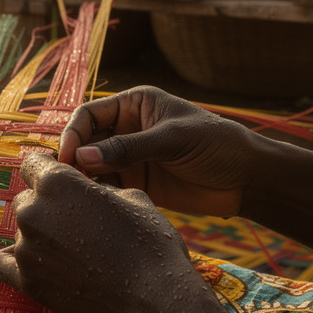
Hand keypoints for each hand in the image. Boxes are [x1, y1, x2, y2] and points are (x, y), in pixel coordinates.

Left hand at [0, 154, 198, 312]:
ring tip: (73, 250)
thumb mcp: (131, 197)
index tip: (61, 180)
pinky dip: (13, 260)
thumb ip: (98, 186)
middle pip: (25, 198)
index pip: (33, 163)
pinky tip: (34, 261)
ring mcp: (26, 248)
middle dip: (46, 205)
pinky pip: (2, 263)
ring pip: (21, 231)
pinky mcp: (27, 281)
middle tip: (76, 222)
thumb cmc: (149, 244)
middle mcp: (33, 211)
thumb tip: (88, 188)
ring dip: (40, 234)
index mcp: (57, 182)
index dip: (48, 168)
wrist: (153, 300)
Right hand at [60, 86, 259, 218]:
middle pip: (85, 142)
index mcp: (134, 105)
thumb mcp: (173, 140)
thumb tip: (82, 158)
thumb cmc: (216, 145)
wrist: (247, 179)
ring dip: (82, 180)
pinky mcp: (137, 184)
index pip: (88, 115)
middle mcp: (126, 129)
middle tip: (65, 183)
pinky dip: (97, 196)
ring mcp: (130, 158)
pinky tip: (95, 207)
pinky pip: (107, 188)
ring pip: (92, 167)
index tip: (66, 158)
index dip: (73, 134)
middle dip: (73, 160)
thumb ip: (129, 148)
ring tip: (77, 198)